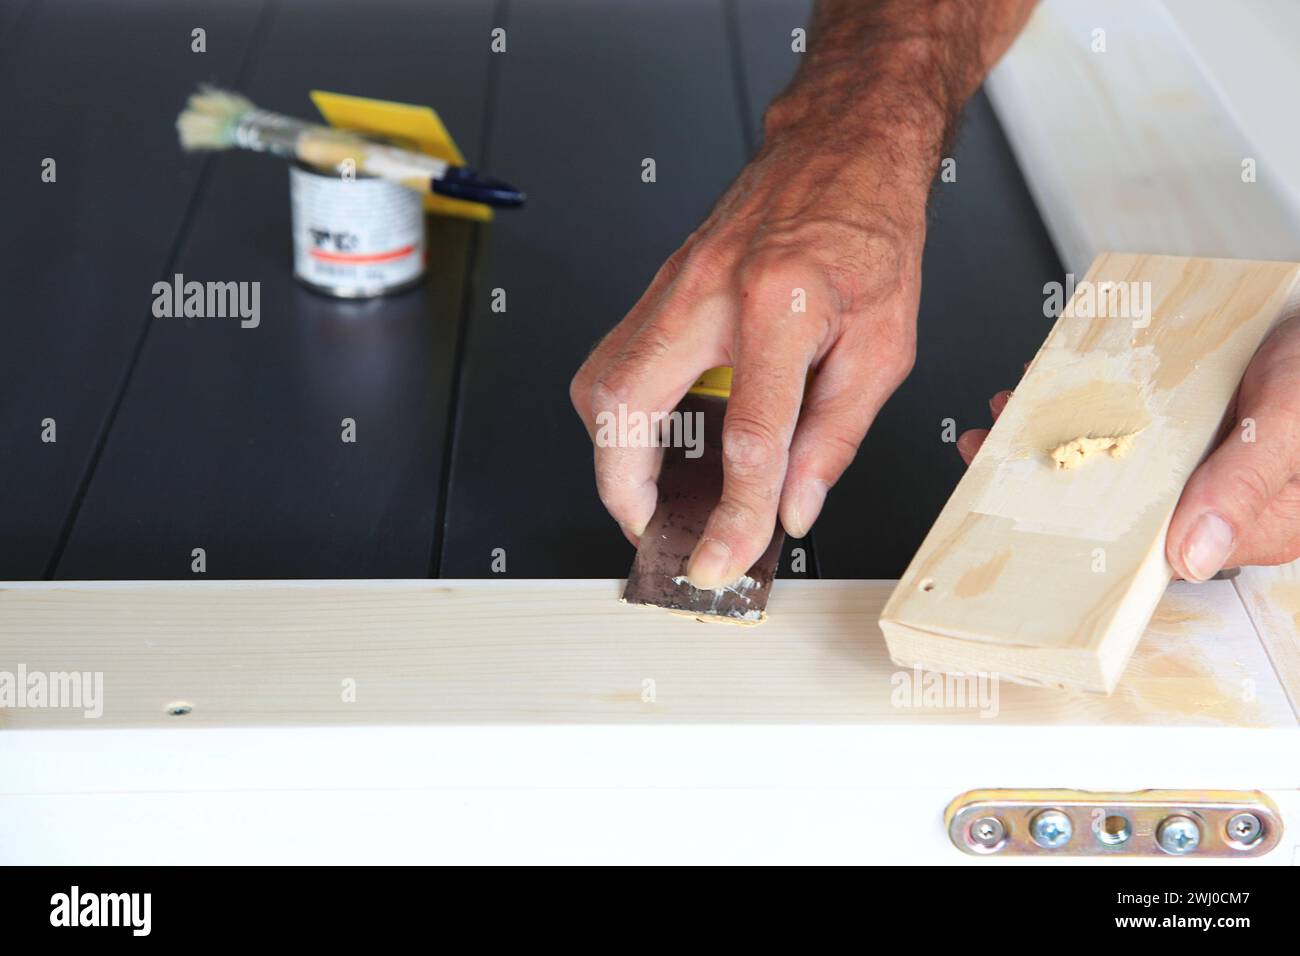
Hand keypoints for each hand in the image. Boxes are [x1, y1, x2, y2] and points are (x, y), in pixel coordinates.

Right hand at [570, 124, 928, 587]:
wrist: (843, 148)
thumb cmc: (870, 232)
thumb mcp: (882, 347)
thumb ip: (834, 437)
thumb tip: (792, 507)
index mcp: (782, 303)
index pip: (749, 435)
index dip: (735, 514)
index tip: (724, 559)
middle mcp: (710, 289)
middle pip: (625, 403)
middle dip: (621, 484)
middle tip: (651, 527)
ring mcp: (674, 282)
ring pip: (600, 378)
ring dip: (611, 450)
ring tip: (648, 492)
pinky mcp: (661, 284)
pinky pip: (615, 357)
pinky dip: (622, 412)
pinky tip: (657, 435)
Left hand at [956, 316, 1299, 579]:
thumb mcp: (1289, 418)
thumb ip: (1247, 483)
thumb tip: (1191, 558)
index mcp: (1256, 524)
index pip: (1156, 557)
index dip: (1089, 541)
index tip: (1032, 519)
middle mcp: (1220, 503)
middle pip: (1124, 513)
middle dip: (1055, 485)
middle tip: (994, 452)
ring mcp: (1201, 465)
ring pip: (1116, 470)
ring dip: (1058, 441)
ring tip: (1009, 414)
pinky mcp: (1186, 430)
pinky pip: (1125, 429)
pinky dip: (1083, 411)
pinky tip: (1045, 390)